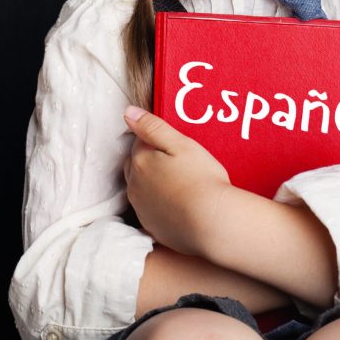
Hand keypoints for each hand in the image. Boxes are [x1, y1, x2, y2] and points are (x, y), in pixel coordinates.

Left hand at [123, 106, 230, 255]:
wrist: (211, 221)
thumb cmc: (201, 178)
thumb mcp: (181, 144)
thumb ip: (152, 127)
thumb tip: (128, 113)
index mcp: (140, 161)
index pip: (139, 142)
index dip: (154, 140)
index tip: (171, 144)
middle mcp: (134, 186)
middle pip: (135, 166)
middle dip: (148, 161)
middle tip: (173, 161)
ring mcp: (141, 209)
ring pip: (140, 188)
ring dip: (151, 183)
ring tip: (176, 181)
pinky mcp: (151, 227)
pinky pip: (149, 209)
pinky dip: (158, 203)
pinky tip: (176, 202)